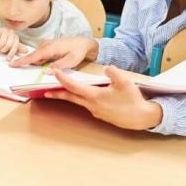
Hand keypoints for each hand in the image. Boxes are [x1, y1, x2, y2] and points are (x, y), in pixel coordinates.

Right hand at [0, 26, 28, 59]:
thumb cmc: (0, 42)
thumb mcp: (9, 46)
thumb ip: (17, 48)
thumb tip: (27, 50)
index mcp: (14, 36)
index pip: (15, 45)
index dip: (12, 53)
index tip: (8, 59)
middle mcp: (10, 32)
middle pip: (8, 45)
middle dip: (3, 49)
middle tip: (0, 49)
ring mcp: (3, 30)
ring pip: (1, 43)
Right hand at [9, 36, 97, 68]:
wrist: (83, 43)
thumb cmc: (78, 51)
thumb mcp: (71, 61)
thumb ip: (58, 66)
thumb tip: (46, 72)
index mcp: (50, 48)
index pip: (33, 56)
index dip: (22, 61)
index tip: (12, 64)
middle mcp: (46, 45)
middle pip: (32, 56)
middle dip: (25, 62)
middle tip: (19, 67)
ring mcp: (47, 45)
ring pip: (36, 56)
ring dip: (35, 62)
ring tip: (39, 64)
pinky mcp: (48, 46)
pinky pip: (40, 55)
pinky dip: (39, 60)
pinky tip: (46, 63)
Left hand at [44, 66, 162, 130]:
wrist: (141, 117)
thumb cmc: (133, 100)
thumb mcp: (125, 82)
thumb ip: (114, 73)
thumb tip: (106, 67)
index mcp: (95, 96)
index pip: (74, 87)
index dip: (63, 79)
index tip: (54, 73)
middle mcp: (92, 105)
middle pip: (71, 98)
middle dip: (58, 93)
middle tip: (45, 92)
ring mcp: (96, 111)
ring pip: (79, 102)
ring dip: (69, 96)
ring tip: (61, 91)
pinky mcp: (102, 114)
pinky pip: (87, 104)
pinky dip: (80, 99)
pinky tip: (84, 95)